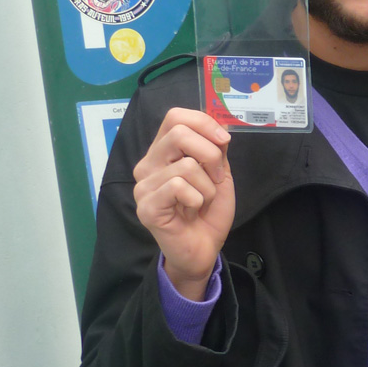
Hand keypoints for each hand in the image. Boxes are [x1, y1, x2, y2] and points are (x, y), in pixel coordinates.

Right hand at [133, 108, 234, 300]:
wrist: (203, 249)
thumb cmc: (208, 212)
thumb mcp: (219, 173)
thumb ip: (216, 149)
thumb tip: (218, 128)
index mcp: (163, 152)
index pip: (175, 117)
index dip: (203, 122)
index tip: (223, 141)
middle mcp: (148, 164)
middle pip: (179, 133)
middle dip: (211, 154)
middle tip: (217, 177)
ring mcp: (144, 186)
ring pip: (186, 165)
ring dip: (208, 186)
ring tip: (202, 201)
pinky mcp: (146, 206)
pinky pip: (179, 187)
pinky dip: (197, 199)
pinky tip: (192, 212)